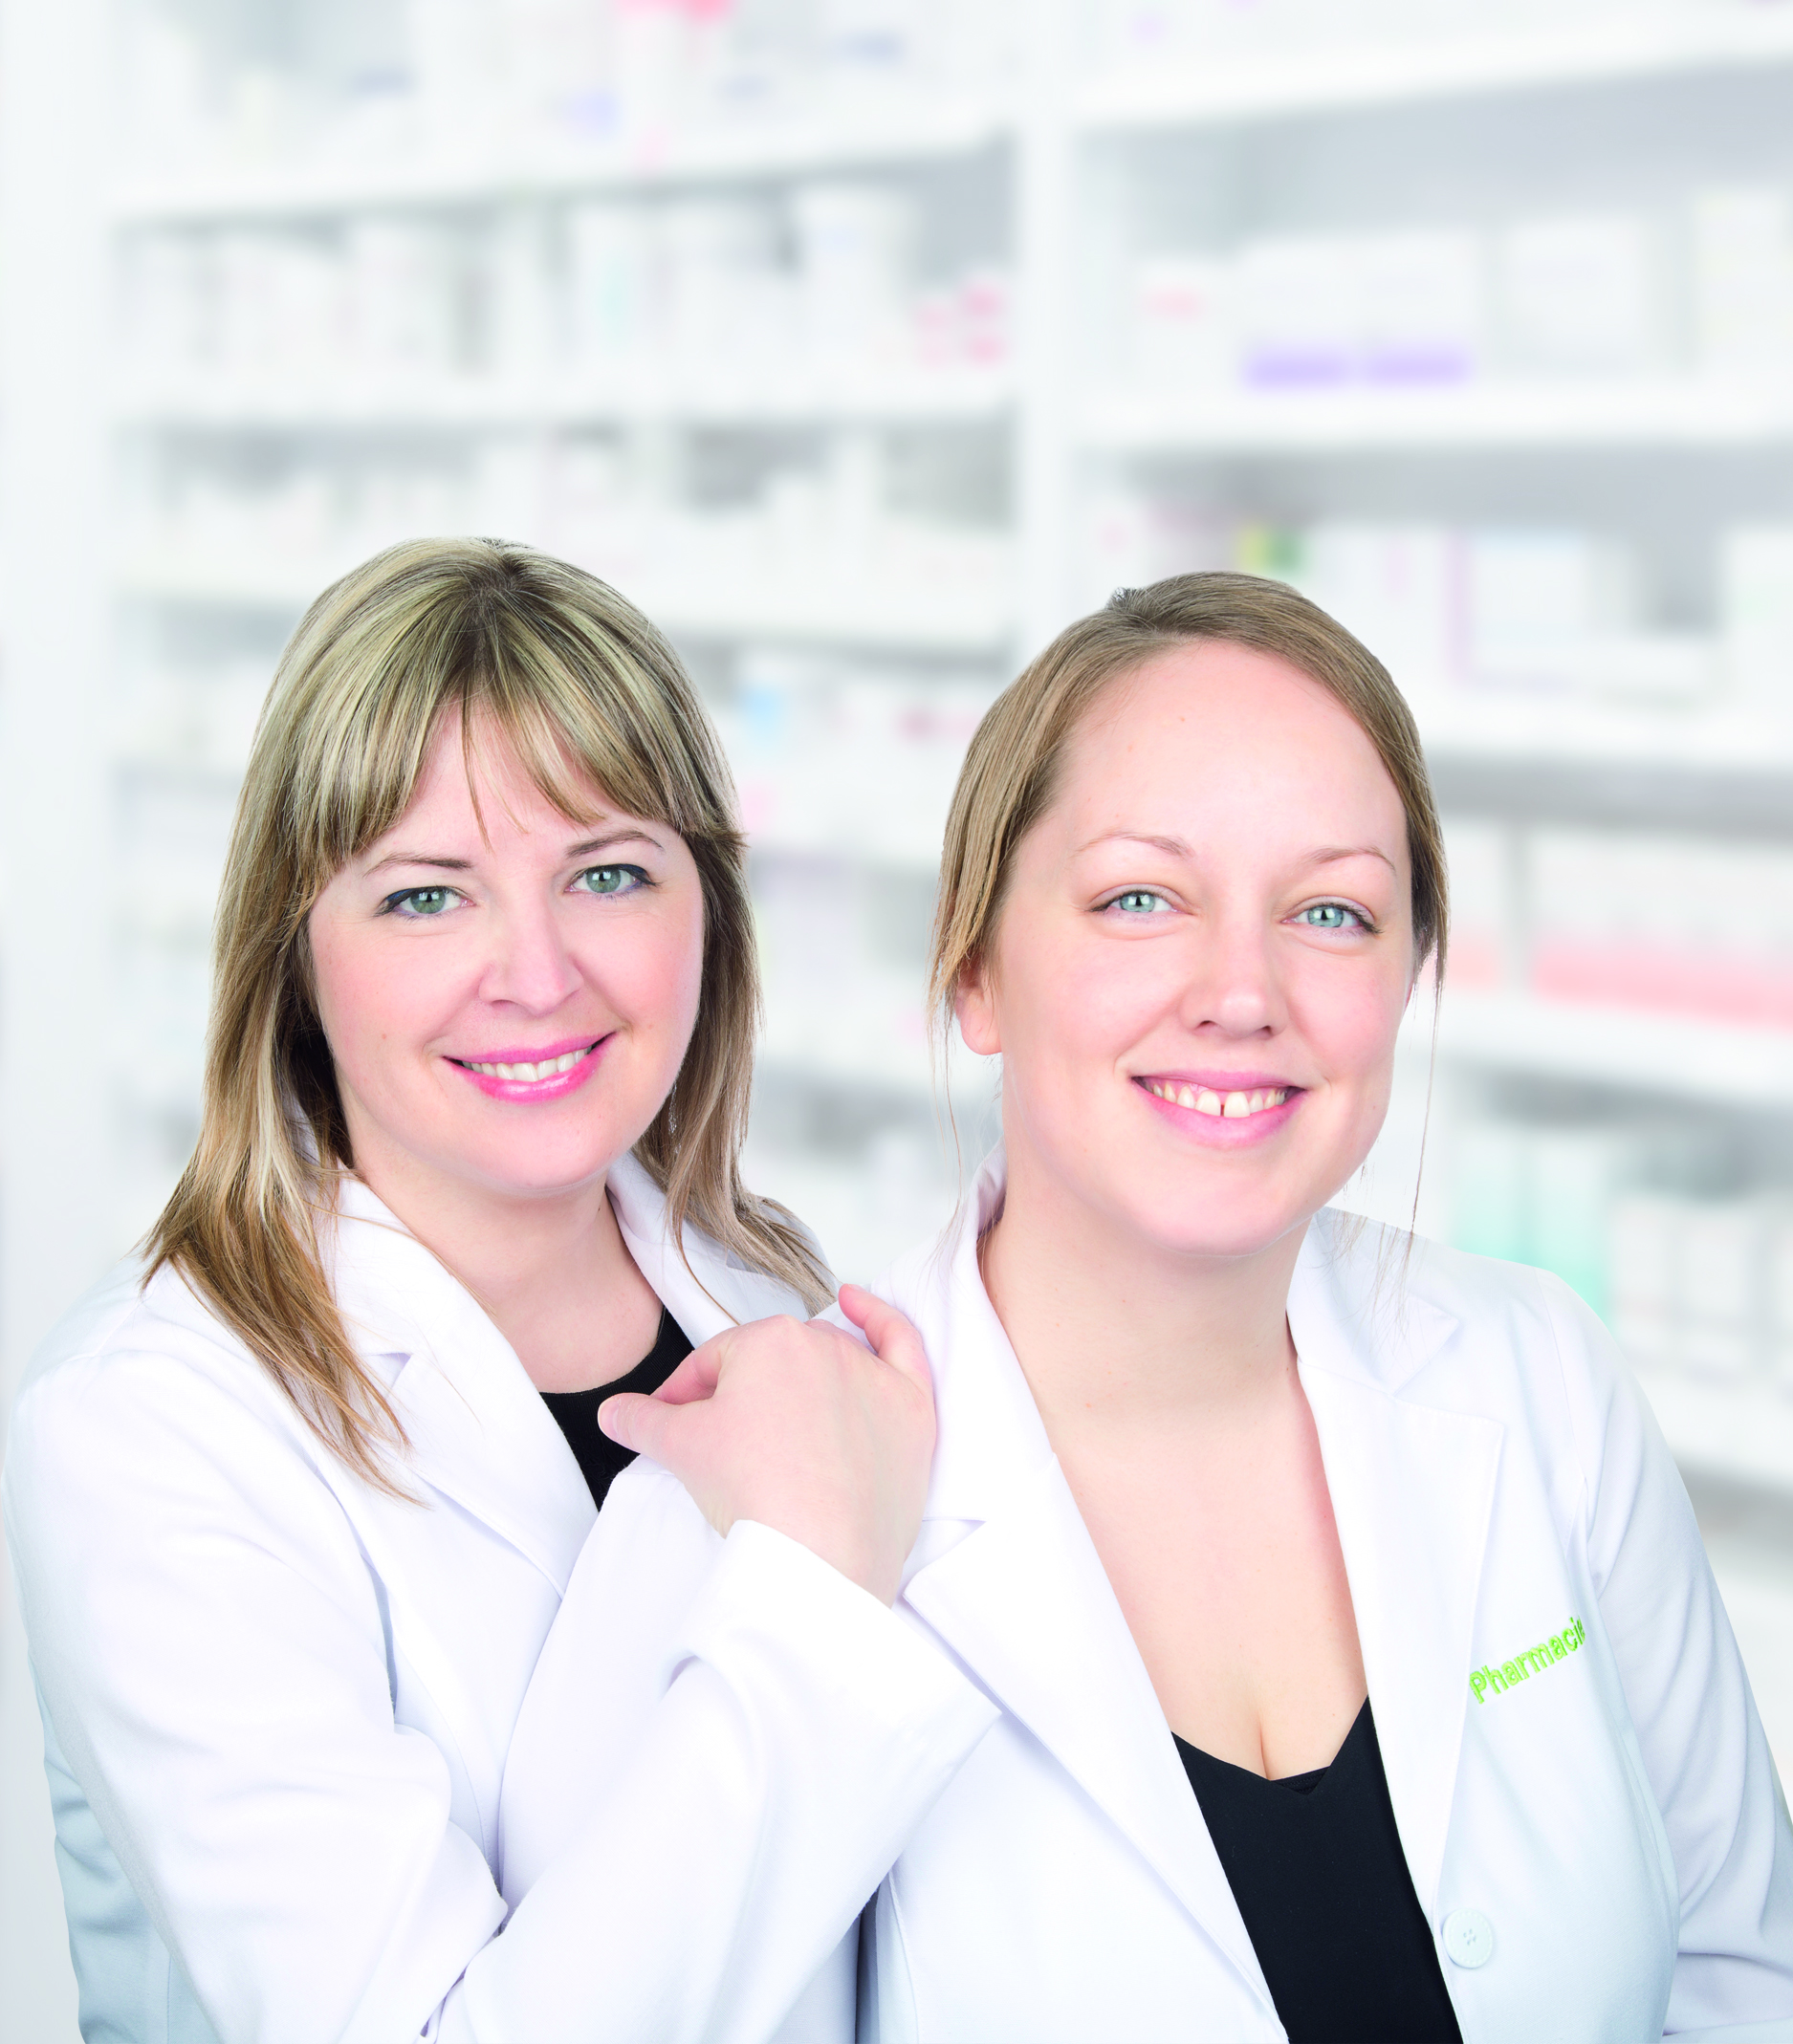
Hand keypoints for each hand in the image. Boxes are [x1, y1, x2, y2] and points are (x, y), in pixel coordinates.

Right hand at [597, 1286, 933, 1604]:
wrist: (821, 1556)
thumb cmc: (759, 1495)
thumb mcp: (680, 1450)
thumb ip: (641, 1420)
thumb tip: (614, 1412)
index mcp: (768, 1341)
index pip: (714, 1363)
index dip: (685, 1396)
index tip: (672, 1425)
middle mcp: (824, 1344)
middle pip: (770, 1364)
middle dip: (741, 1395)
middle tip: (722, 1443)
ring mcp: (872, 1376)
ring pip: (826, 1361)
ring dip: (799, 1379)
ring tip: (777, 1423)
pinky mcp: (911, 1410)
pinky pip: (901, 1346)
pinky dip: (880, 1320)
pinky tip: (858, 1304)